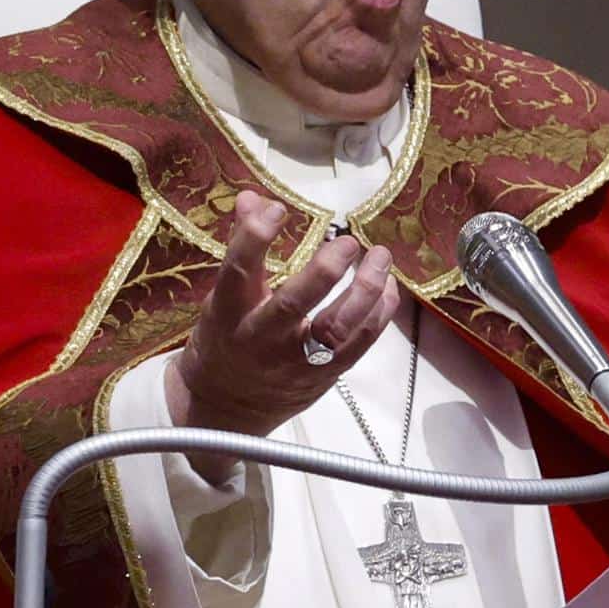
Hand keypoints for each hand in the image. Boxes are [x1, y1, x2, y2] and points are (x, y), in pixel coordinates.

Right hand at [166, 189, 402, 436]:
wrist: (228, 410)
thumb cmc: (224, 341)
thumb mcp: (221, 297)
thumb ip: (242, 247)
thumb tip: (252, 197)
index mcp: (229, 313)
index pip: (239, 270)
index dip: (256, 236)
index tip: (279, 209)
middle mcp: (261, 338)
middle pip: (294, 304)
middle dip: (325, 271)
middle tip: (348, 242)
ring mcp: (295, 361)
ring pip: (335, 328)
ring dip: (365, 291)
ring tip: (380, 258)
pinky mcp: (323, 376)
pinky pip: (358, 345)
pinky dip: (378, 315)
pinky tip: (387, 288)